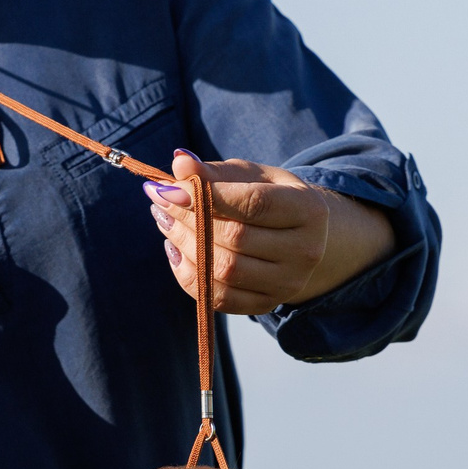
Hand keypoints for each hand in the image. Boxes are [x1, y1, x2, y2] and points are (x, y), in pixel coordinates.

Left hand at [147, 150, 394, 317]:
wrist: (298, 238)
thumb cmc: (269, 198)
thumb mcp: (250, 176)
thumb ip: (214, 172)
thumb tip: (178, 163)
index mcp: (308, 209)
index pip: (254, 204)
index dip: (206, 196)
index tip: (168, 187)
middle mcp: (305, 250)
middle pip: (236, 238)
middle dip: (188, 219)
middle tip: (160, 201)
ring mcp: (288, 283)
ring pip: (224, 270)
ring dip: (183, 244)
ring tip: (165, 221)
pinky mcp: (268, 305)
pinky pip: (219, 298)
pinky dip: (189, 275)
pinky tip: (176, 250)